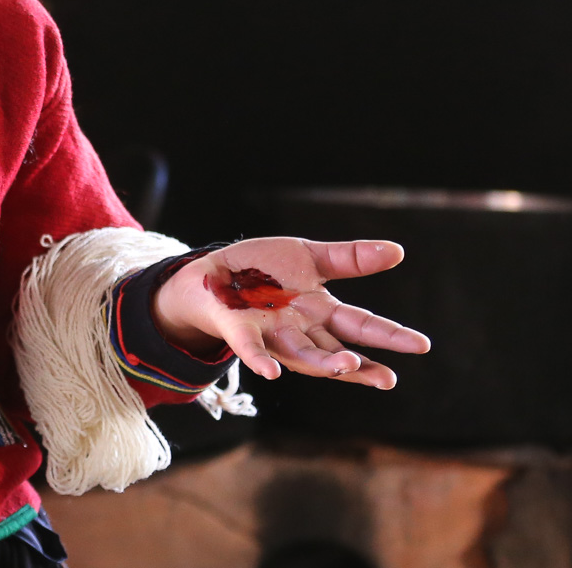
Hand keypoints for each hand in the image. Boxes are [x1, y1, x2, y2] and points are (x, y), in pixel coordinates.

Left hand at [153, 238, 431, 388]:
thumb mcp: (309, 256)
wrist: (209, 274)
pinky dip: (261, 360)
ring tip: (347, 367)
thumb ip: (349, 258)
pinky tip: (272, 373)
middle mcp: (299, 330)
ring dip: (323, 364)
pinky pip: (251, 348)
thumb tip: (397, 251)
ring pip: (301, 355)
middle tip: (386, 378)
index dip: (388, 336)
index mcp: (319, 311)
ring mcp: (270, 333)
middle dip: (359, 365)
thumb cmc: (262, 270)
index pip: (360, 324)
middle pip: (334, 350)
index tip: (421, 345)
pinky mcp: (239, 330)